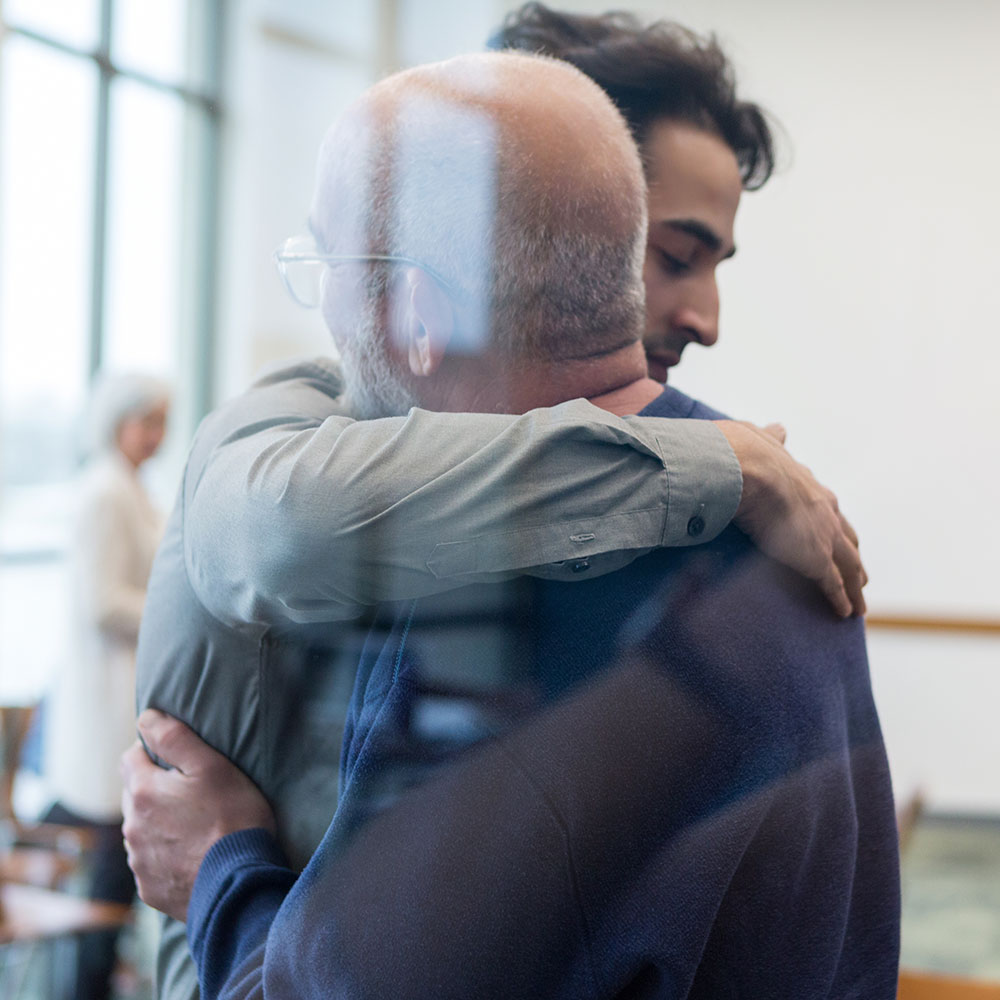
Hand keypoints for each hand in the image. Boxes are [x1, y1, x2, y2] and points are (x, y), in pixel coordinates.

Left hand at [121, 709, 275, 921]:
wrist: (238, 883)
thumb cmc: (232, 817)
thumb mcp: (211, 766)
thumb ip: (174, 737)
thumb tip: (146, 717)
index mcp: (144, 792)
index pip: (131, 758)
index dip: (152, 752)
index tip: (178, 760)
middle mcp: (132, 827)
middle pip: (135, 795)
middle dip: (156, 788)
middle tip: (192, 792)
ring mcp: (139, 861)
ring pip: (142, 830)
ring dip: (160, 823)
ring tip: (196, 825)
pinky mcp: (149, 889)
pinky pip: (151, 862)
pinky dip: (166, 854)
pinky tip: (193, 854)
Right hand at [714, 421, 866, 617]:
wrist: (748, 469)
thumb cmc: (748, 454)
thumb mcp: (764, 441)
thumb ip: (773, 439)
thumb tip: (780, 429)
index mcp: (812, 488)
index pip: (830, 511)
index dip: (834, 526)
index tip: (839, 537)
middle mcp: (826, 512)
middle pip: (848, 541)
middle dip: (853, 557)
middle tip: (859, 574)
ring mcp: (824, 537)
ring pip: (849, 567)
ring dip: (855, 586)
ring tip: (859, 602)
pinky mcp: (816, 559)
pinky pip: (833, 585)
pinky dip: (841, 600)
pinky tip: (846, 613)